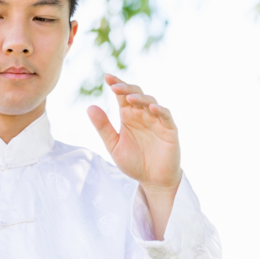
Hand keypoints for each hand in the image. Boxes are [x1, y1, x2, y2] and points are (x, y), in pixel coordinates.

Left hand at [87, 74, 180, 192]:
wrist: (153, 181)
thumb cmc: (134, 162)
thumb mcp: (114, 146)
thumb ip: (103, 127)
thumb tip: (90, 107)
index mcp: (129, 116)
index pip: (122, 96)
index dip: (116, 84)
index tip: (106, 77)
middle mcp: (143, 115)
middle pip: (136, 94)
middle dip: (126, 88)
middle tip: (115, 87)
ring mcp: (157, 121)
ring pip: (151, 101)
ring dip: (141, 98)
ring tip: (130, 98)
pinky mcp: (170, 130)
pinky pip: (166, 116)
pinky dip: (160, 110)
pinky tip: (151, 108)